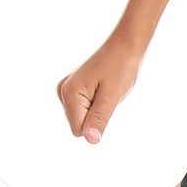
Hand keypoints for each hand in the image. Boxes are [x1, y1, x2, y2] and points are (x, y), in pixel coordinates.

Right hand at [56, 29, 142, 143]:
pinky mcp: (73, 89)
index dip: (96, 122)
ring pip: (82, 118)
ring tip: (105, 90)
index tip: (105, 102)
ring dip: (96, 109)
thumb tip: (90, 140)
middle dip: (95, 116)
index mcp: (69, 93)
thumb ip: (99, 119)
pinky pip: (84, 109)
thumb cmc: (120, 68)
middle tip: (107, 95)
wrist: (124, 46)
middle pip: (79, 125)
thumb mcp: (112, 97)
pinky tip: (101, 88)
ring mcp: (66, 90)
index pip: (79, 130)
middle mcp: (62, 91)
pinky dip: (95, 104)